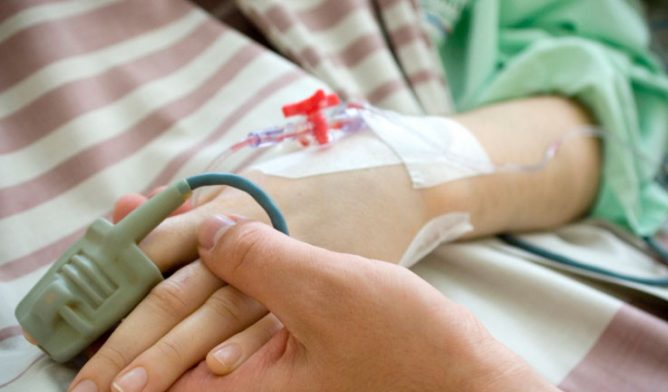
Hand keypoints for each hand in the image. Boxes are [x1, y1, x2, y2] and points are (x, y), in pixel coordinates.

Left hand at [69, 164, 431, 391]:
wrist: (466, 374)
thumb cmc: (406, 345)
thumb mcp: (325, 292)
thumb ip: (257, 260)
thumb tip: (205, 229)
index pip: (159, 372)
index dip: (117, 327)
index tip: (91, 286)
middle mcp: (252, 388)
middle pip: (172, 347)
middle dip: (132, 306)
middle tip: (100, 266)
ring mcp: (274, 370)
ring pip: (205, 326)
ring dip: (171, 283)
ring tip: (140, 243)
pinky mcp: (296, 349)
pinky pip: (241, 313)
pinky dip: (220, 278)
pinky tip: (211, 248)